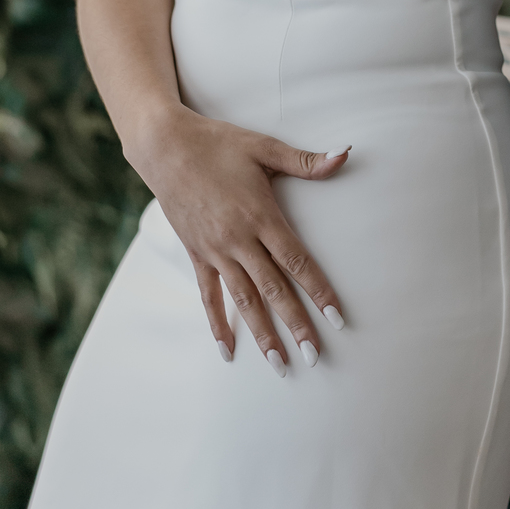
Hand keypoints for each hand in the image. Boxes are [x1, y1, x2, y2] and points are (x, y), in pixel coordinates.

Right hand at [132, 107, 349, 370]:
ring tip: (279, 364)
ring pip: (244, 300)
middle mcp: (239, 240)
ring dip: (263, 333)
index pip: (297, 261)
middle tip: (315, 356)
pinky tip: (228, 349)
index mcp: (261, 216)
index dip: (318, 290)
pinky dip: (218, 323)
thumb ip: (305, 161)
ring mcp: (215, 251)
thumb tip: (343, 154)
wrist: (165, 147)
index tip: (337, 318)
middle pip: (273, 289)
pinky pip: (209, 296)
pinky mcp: (196, 254)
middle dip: (296, 324)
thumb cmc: (219, 144)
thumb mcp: (264, 147)